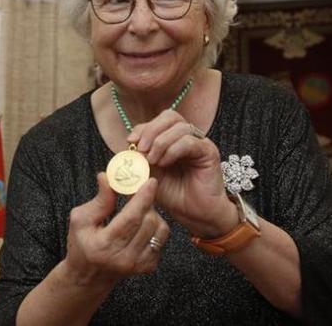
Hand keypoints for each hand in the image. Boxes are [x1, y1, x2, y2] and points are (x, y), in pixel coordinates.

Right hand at [62, 172, 169, 286]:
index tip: (150, 181)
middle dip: (147, 202)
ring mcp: (138, 265)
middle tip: (139, 192)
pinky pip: (161, 240)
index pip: (131, 217)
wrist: (89, 276)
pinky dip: (154, 228)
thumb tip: (107, 177)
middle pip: (148, 221)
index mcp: (104, 245)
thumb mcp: (80, 219)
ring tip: (138, 211)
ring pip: (159, 230)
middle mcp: (124, 258)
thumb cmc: (81, 245)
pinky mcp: (148, 267)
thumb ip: (98, 200)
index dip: (143, 197)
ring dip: (152, 214)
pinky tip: (141, 226)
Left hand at [128, 109, 236, 237]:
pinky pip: (189, 142)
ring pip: (179, 127)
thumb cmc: (174, 196)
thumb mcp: (148, 176)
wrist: (195, 215)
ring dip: (160, 142)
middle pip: (169, 116)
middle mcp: (188, 137)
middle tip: (141, 148)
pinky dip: (172, 150)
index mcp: (173, 139)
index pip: (158, 121)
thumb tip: (123, 149)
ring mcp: (200, 143)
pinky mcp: (209, 152)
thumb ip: (138, 161)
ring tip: (152, 160)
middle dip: (151, 130)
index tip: (130, 141)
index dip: (143, 127)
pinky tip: (164, 163)